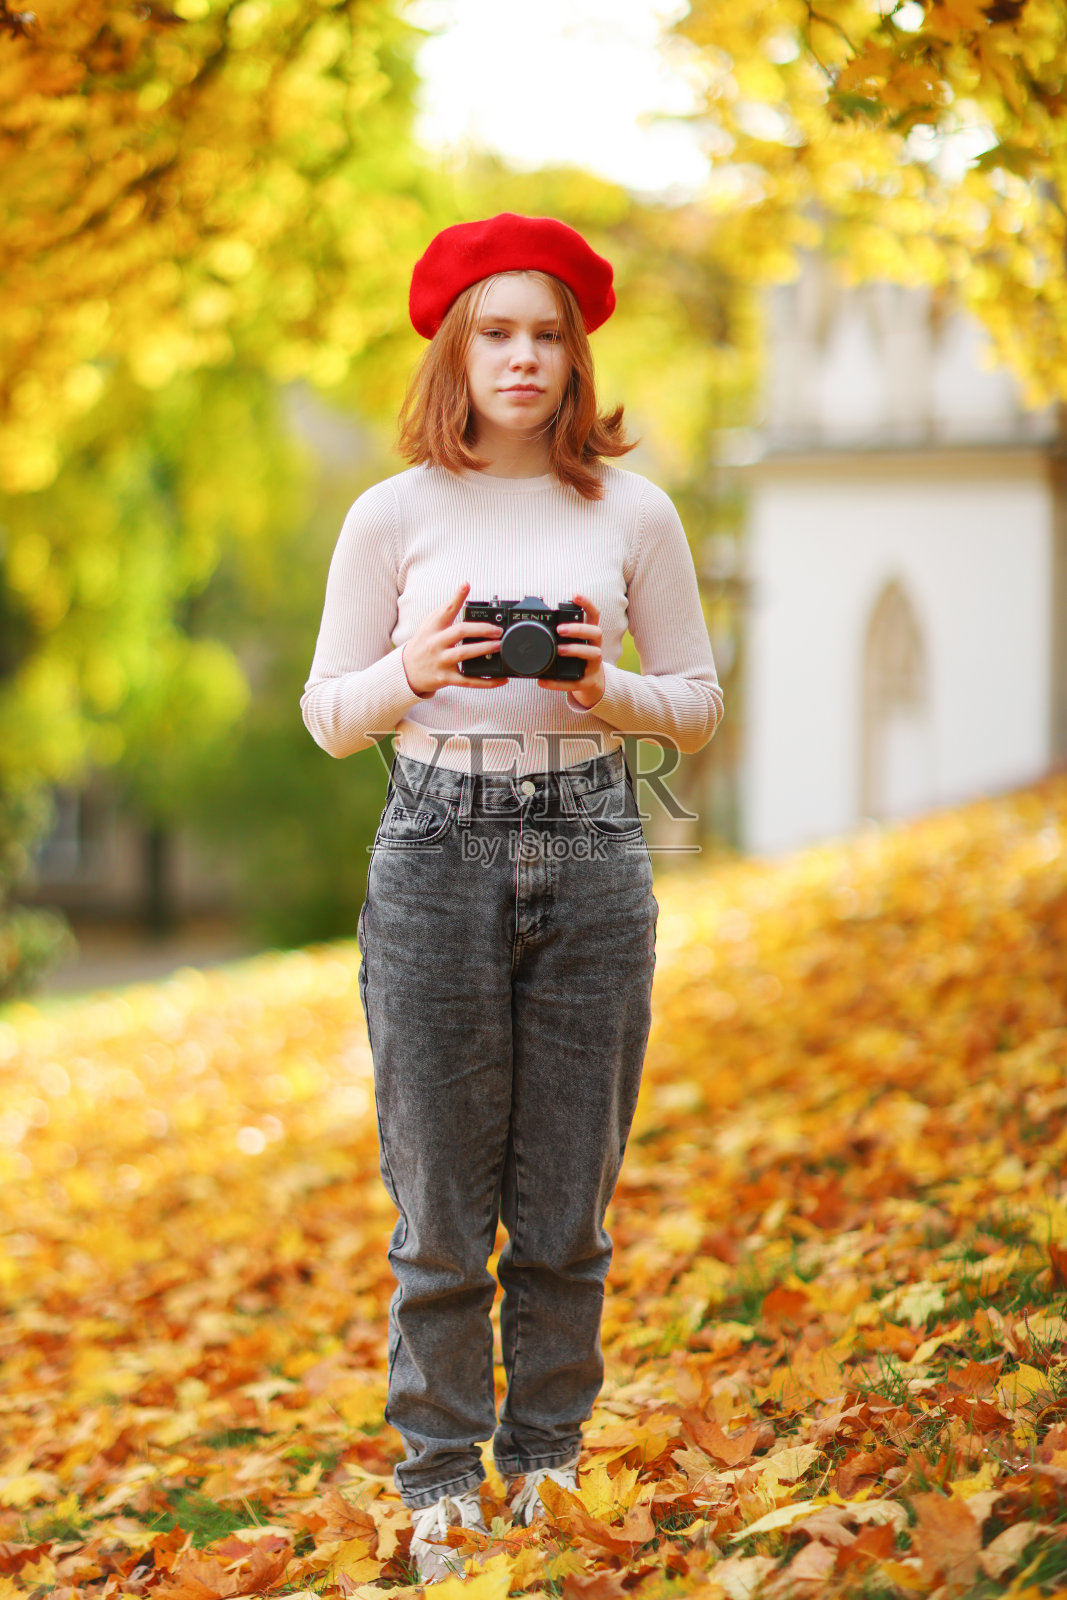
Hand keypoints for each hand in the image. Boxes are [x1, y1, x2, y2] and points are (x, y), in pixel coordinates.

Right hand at [401, 583, 506, 695]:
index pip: (445, 610)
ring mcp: (441, 661)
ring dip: (483, 649)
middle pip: (459, 632)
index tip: (466, 586)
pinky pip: (468, 680)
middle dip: (480, 629)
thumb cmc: (423, 644)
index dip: (456, 597)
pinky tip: (500, 679)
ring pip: (463, 654)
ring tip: (498, 646)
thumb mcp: (429, 625)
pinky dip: (486, 681)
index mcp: (432, 628)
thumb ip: (446, 609)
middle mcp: (436, 643)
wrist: (407, 671)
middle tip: (497, 630)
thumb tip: (464, 587)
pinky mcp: (446, 678)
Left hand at [538, 593, 604, 708]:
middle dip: (579, 628)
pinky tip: (543, 681)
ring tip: (559, 650)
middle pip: (596, 632)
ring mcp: (594, 665)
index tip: (574, 595)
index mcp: (590, 636)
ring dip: (576, 650)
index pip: (594, 615)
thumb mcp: (574, 643)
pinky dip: (558, 683)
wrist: (590, 684)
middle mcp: (595, 647)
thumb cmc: (578, 659)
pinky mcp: (587, 682)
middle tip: (560, 629)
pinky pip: (574, 682)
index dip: (587, 604)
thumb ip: (561, 633)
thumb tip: (534, 621)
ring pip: (593, 653)